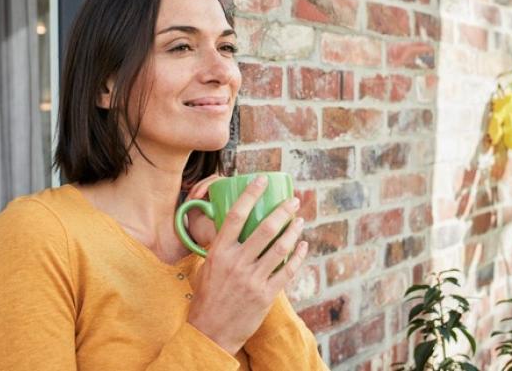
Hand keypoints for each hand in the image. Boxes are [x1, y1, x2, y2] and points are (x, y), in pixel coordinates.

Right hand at [186, 176, 308, 355]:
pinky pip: (287, 270)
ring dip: (294, 231)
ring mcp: (252, 279)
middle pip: (264, 228)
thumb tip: (235, 227)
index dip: (251, 194)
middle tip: (293, 200)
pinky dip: (299, 256)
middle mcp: (236, 263)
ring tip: (300, 220)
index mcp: (219, 252)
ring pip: (280, 247)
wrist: (210, 332)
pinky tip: (303, 246)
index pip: (235, 215)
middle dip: (283, 210)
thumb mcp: (208, 267)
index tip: (262, 180)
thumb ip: (222, 248)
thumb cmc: (208, 297)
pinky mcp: (266, 295)